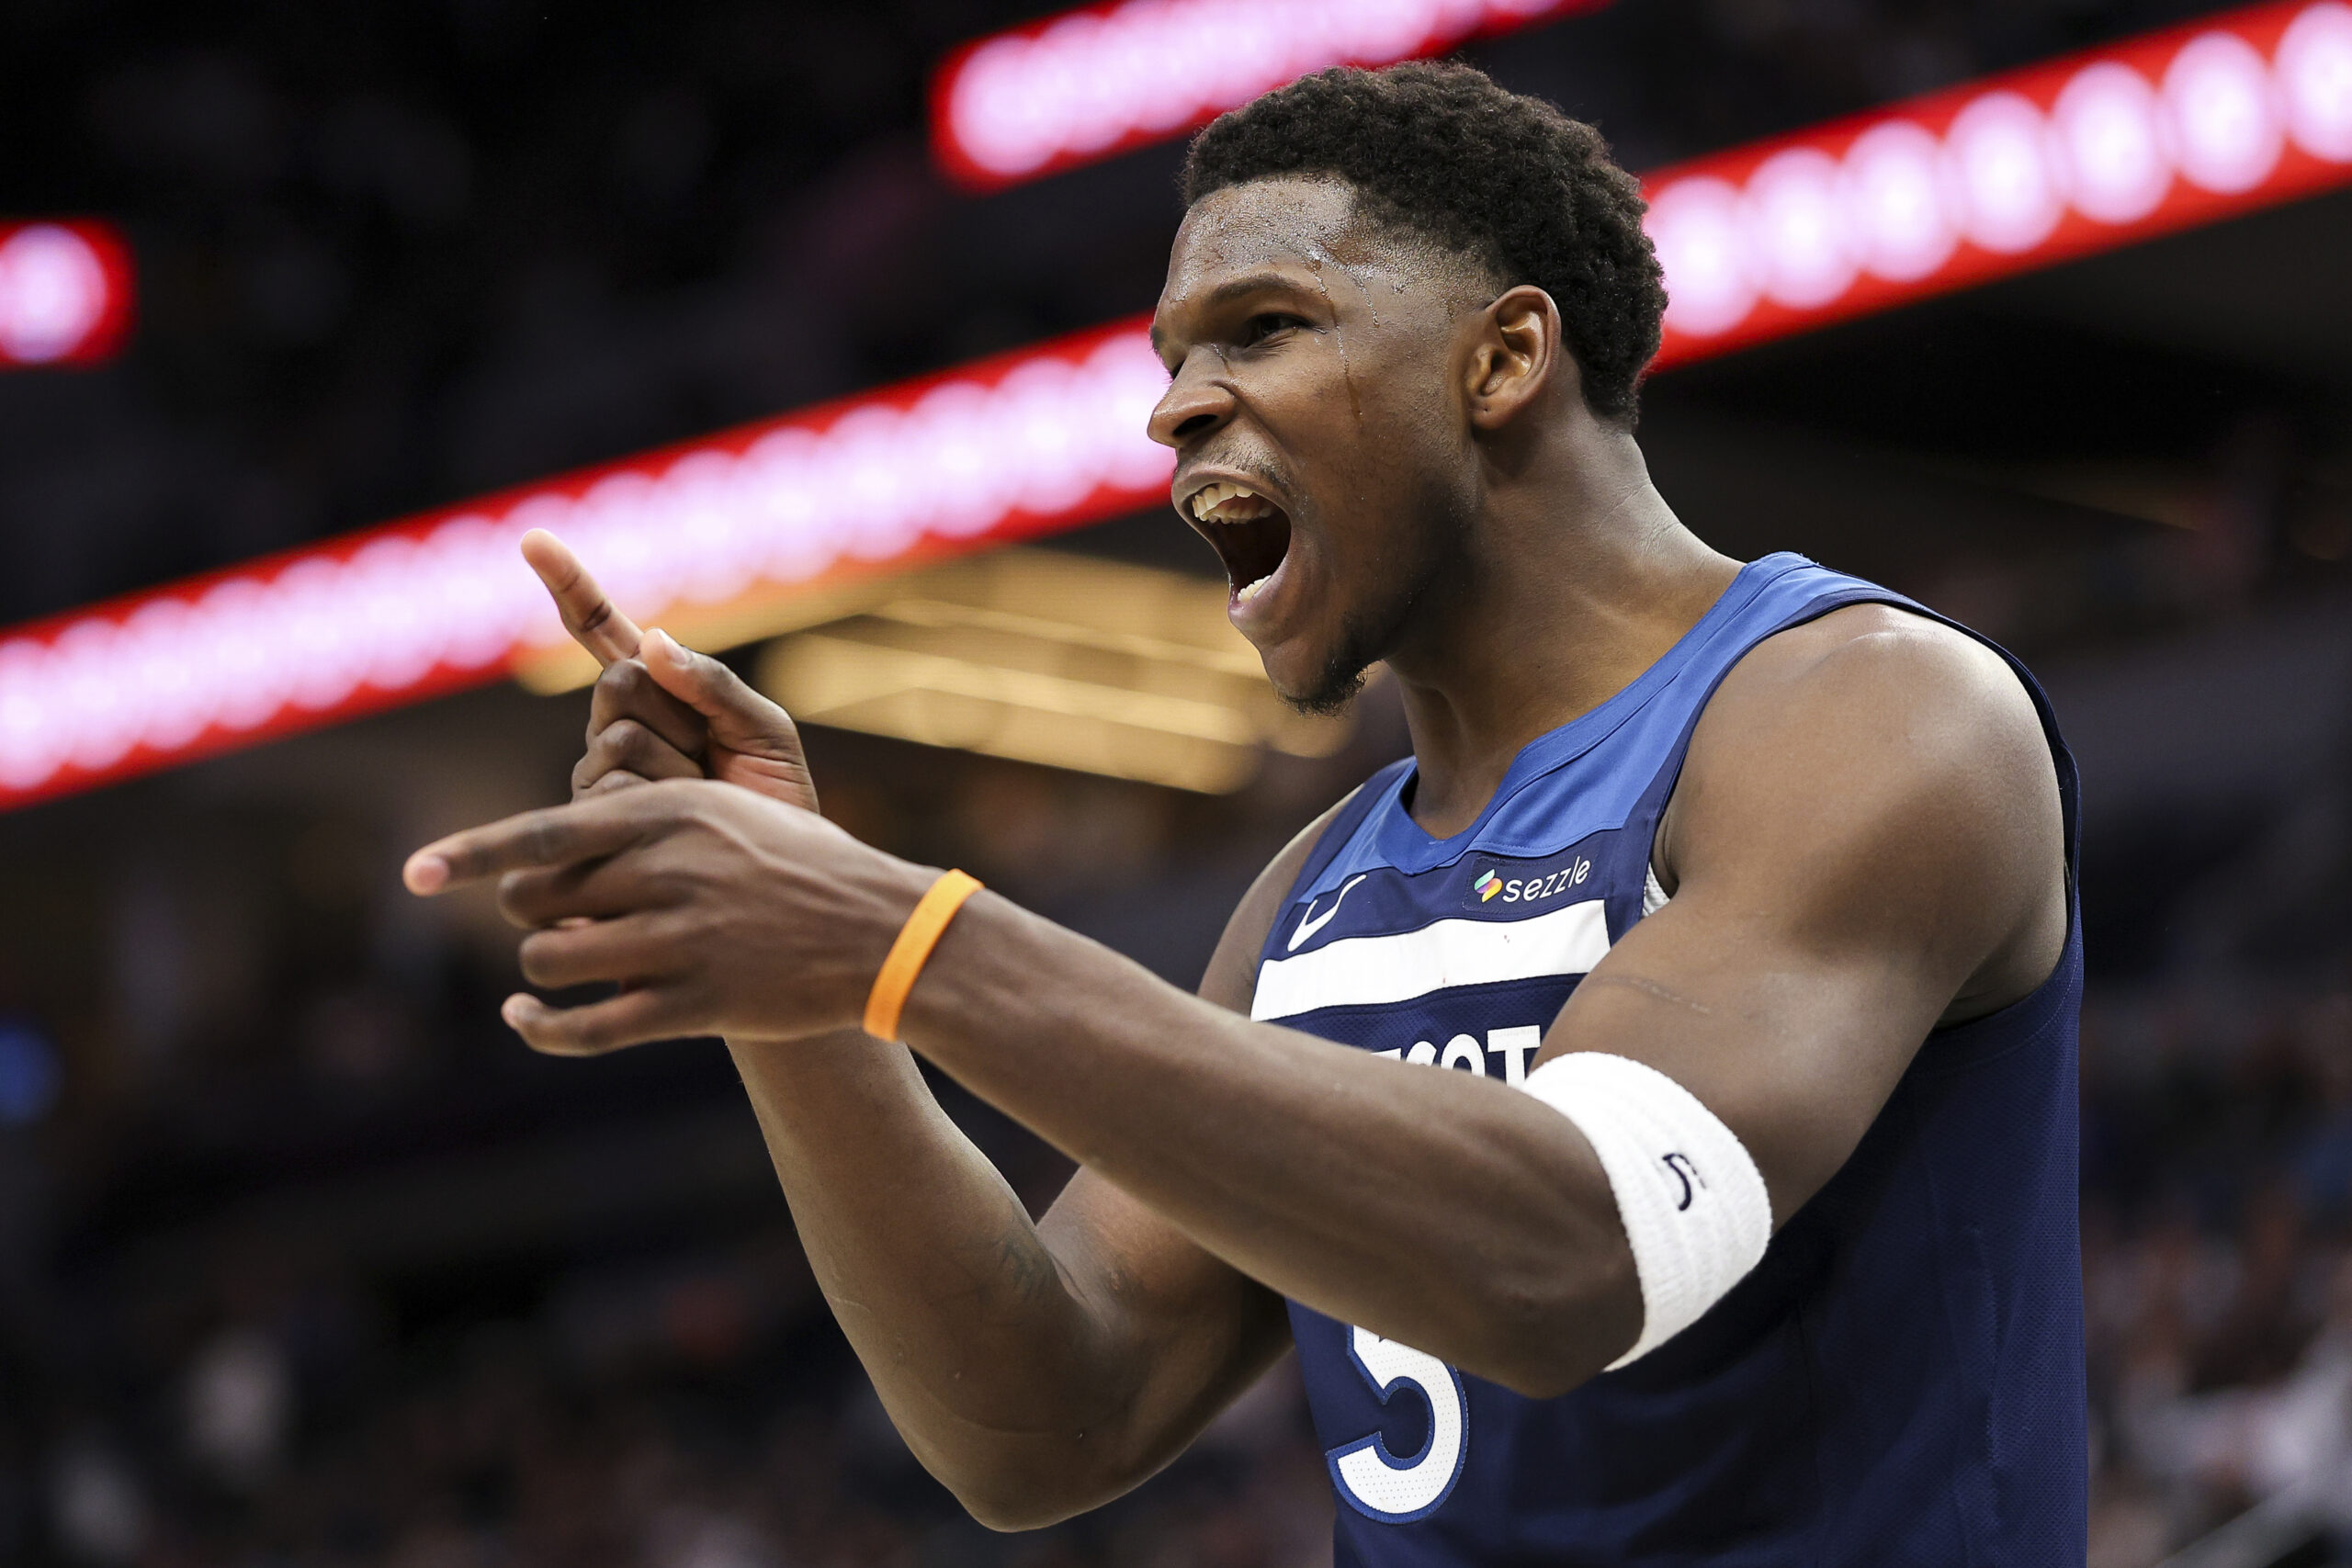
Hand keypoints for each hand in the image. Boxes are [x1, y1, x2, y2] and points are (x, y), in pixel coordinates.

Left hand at [403, 779, 929, 1052]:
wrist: (880, 931)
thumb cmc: (800, 864)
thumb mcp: (730, 804)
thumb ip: (647, 801)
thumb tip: (565, 812)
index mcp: (670, 813)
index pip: (542, 832)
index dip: (469, 854)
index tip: (413, 871)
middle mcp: (667, 872)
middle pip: (537, 899)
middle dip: (525, 911)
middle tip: (548, 915)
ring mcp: (681, 942)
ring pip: (554, 961)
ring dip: (540, 966)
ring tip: (559, 963)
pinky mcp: (696, 1005)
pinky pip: (588, 1027)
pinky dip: (540, 1027)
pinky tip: (523, 1016)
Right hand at [521, 529, 818, 810]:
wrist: (775, 890)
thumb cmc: (773, 806)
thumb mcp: (764, 733)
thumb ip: (717, 684)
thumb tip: (654, 640)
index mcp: (658, 695)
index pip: (605, 631)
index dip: (572, 587)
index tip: (534, 538)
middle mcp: (612, 729)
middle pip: (620, 682)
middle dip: (677, 715)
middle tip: (712, 758)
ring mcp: (593, 776)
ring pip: (618, 739)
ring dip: (678, 769)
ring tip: (701, 802)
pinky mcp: (587, 824)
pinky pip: (612, 789)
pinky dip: (661, 805)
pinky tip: (676, 832)